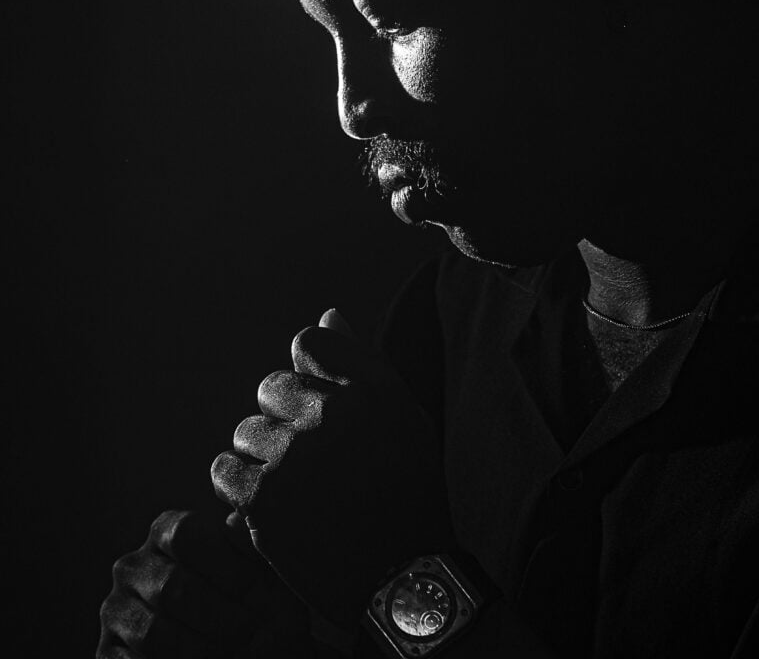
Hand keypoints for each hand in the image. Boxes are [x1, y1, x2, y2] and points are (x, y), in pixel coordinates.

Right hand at [97, 507, 312, 656]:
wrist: (236, 647)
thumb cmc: (250, 604)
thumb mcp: (257, 573)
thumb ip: (247, 546)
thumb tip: (234, 523)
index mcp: (166, 532)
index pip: (185, 533)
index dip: (223, 562)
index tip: (256, 590)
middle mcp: (132, 567)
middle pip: (173, 586)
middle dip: (220, 615)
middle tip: (255, 633)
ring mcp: (115, 612)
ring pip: (154, 632)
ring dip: (203, 649)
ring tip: (238, 653)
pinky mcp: (107, 655)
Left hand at [210, 309, 453, 632]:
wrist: (401, 575)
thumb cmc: (404, 487)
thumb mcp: (400, 415)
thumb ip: (360, 361)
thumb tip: (327, 312)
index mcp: (372, 388)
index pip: (308, 342)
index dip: (311, 377)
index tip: (324, 412)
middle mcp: (334, 414)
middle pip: (271, 386)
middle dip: (285, 417)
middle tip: (314, 458)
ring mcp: (294, 457)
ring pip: (246, 429)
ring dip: (263, 455)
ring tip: (297, 487)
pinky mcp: (262, 500)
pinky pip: (225, 469)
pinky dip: (241, 487)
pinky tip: (272, 505)